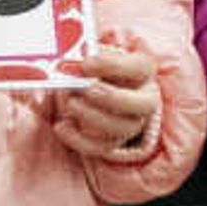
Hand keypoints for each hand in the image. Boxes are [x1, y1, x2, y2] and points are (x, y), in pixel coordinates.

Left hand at [50, 42, 158, 156]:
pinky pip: (102, 147)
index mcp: (143, 71)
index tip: (86, 63)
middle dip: (112, 97)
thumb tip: (70, 66)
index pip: (141, 67)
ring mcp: (133, 123)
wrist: (87, 89)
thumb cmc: (91, 69)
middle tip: (83, 88)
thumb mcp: (88, 59)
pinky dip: (79, 139)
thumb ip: (83, 61)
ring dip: (94, 116)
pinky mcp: (114, 141)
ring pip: (124, 128)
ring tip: (70, 103)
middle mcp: (145, 98)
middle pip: (145, 105)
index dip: (114, 65)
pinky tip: (61, 126)